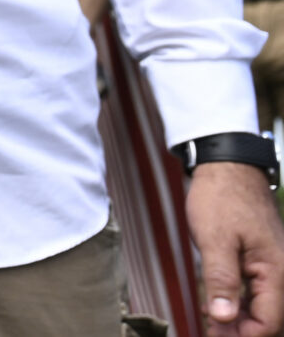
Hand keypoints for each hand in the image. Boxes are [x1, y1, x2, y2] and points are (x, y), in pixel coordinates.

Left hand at [190, 160, 283, 335]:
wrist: (228, 168)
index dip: (242, 335)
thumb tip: (223, 317)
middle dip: (241, 331)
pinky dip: (239, 302)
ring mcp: (274, 266)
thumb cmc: (222, 197)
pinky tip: (219, 305)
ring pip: (262, 307)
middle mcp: (281, 272)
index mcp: (276, 271)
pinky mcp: (264, 261)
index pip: (268, 322)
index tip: (214, 335)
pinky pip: (257, 291)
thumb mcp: (214, 239)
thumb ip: (221, 280)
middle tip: (210, 332)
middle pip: (268, 319)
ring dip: (239, 319)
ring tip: (212, 323)